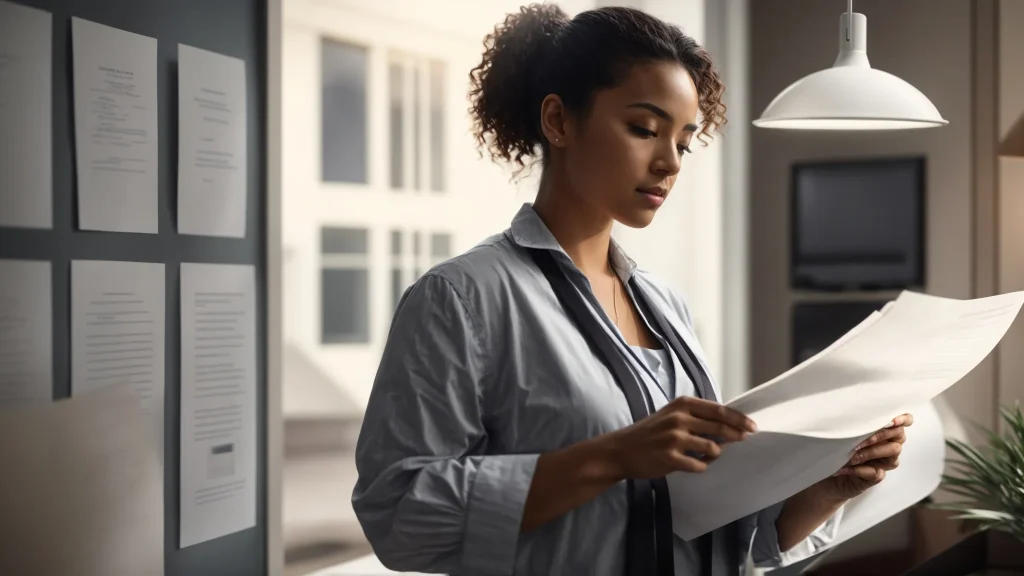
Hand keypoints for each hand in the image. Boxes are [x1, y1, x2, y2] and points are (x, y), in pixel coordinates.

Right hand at [603, 396, 757, 478]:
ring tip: (707, 455)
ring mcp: (674, 438)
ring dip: (715, 454)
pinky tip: (693, 465)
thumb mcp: (671, 415)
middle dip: (736, 435)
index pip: (718, 410)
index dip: (738, 418)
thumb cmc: (649, 432)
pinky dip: (700, 466)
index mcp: (681, 404)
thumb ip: (696, 416)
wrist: (621, 450)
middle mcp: (679, 418)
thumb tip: (728, 423)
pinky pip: (699, 465)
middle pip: (719, 427)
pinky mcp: (670, 457)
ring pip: (712, 448)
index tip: (752, 426)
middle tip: (745, 439)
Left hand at [815, 413, 913, 500]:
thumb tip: (854, 415)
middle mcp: (890, 444)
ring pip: (892, 452)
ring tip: (851, 456)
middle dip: (879, 435)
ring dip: (870, 452)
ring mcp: (886, 461)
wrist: (830, 470)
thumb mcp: (847, 430)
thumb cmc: (840, 445)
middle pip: (899, 435)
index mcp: (886, 430)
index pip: (906, 420)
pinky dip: (860, 470)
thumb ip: (857, 422)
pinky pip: (876, 472)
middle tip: (859, 440)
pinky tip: (846, 468)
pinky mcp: (877, 475)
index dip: (903, 419)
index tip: (892, 421)